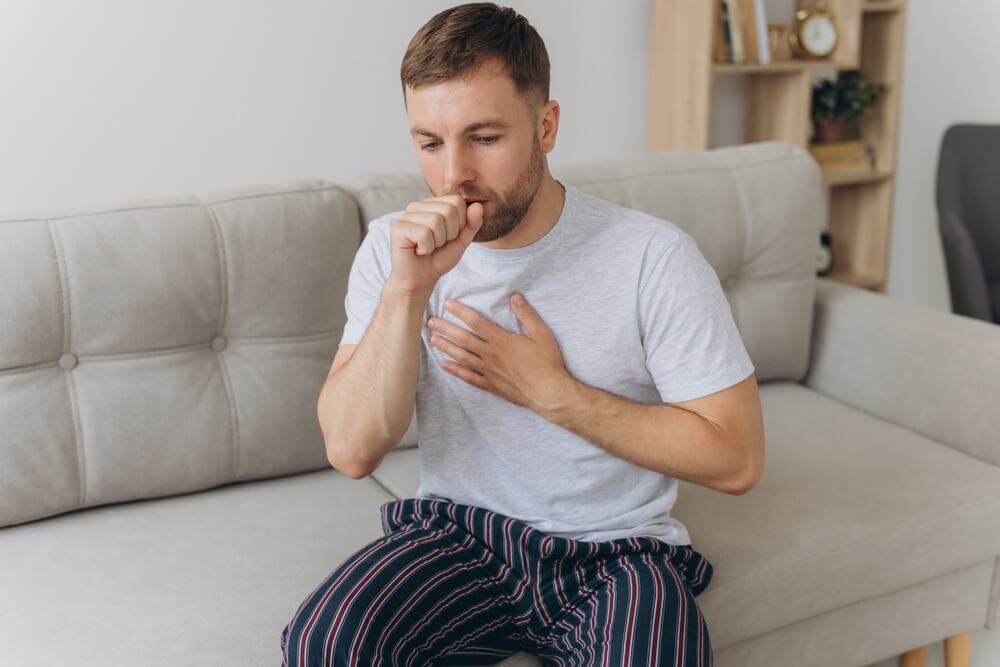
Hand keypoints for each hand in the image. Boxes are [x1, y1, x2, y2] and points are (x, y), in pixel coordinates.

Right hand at [387, 195, 483, 293]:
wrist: (420, 279)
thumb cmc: (438, 259)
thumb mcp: (461, 241)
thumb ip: (472, 224)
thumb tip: (478, 205)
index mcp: (433, 204)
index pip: (457, 201)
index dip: (460, 224)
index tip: (448, 237)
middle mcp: (418, 205)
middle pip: (449, 210)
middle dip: (449, 234)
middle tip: (437, 244)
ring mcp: (406, 215)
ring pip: (436, 221)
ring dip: (437, 242)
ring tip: (427, 248)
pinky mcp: (398, 227)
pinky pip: (424, 233)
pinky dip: (426, 248)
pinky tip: (418, 250)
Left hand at [426, 292, 571, 412]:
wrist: (548, 393)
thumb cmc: (547, 363)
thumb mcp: (541, 334)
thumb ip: (526, 314)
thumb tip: (514, 297)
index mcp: (502, 341)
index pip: (476, 322)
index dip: (461, 312)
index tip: (448, 304)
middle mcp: (491, 355)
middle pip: (463, 339)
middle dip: (446, 328)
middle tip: (431, 321)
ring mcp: (488, 371)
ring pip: (462, 357)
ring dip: (446, 347)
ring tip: (432, 339)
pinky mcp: (490, 385)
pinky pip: (468, 377)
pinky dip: (455, 371)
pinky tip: (444, 365)